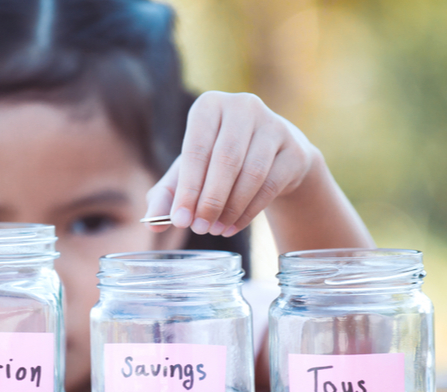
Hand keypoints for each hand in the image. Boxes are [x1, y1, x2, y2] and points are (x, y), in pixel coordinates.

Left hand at [145, 91, 319, 236]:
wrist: (273, 157)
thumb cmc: (219, 161)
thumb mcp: (190, 172)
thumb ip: (168, 194)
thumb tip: (151, 222)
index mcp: (210, 105)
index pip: (196, 149)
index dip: (187, 188)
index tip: (180, 220)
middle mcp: (243, 107)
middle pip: (225, 160)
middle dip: (210, 200)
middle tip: (199, 228)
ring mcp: (274, 126)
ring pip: (251, 174)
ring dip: (230, 208)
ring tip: (215, 229)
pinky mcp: (295, 150)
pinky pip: (270, 186)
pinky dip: (249, 211)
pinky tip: (233, 226)